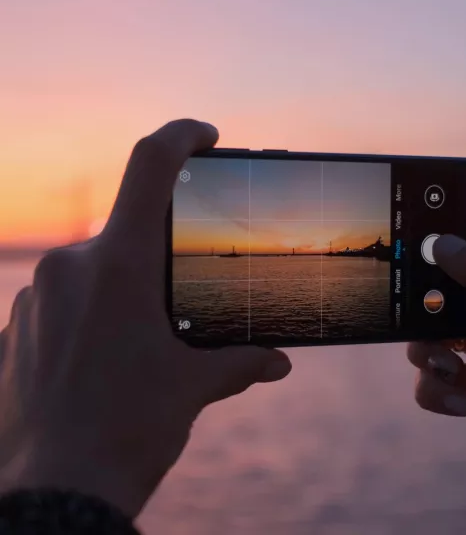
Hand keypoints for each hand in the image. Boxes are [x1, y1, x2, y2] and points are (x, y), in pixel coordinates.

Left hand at [0, 120, 291, 516]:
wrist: (53, 489)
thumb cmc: (127, 432)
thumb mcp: (193, 388)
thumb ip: (240, 362)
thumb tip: (279, 362)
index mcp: (121, 265)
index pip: (149, 165)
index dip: (182, 136)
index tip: (206, 137)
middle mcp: (73, 265)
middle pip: (130, 226)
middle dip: (162, 250)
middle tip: (182, 292)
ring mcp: (40, 292)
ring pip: (97, 264)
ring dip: (127, 285)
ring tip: (143, 337)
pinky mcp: (21, 320)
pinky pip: (67, 294)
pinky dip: (96, 308)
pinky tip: (109, 353)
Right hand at [407, 208, 465, 501]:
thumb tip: (444, 240)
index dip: (457, 223)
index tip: (419, 235)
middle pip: (447, 282)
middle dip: (424, 304)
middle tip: (421, 321)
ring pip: (436, 332)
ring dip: (426, 354)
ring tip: (449, 373)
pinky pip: (441, 376)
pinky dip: (439, 389)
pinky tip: (462, 405)